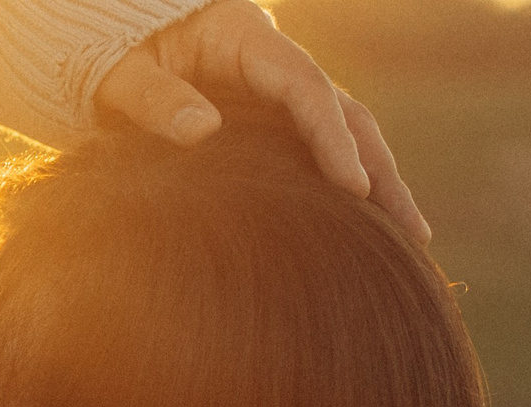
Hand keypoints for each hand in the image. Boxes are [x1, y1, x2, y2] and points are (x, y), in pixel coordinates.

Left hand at [95, 0, 427, 243]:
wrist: (120, 48)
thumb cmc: (117, 57)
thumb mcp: (123, 74)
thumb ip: (156, 99)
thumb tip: (201, 130)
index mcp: (247, 39)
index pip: (306, 87)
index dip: (332, 137)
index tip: (352, 187)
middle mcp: (278, 64)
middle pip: (346, 113)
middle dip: (381, 172)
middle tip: (413, 233)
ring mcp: (284, 93)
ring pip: (347, 134)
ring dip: (379, 185)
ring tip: (412, 242)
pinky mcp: (278, 123)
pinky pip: (322, 152)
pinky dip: (349, 187)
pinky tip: (370, 230)